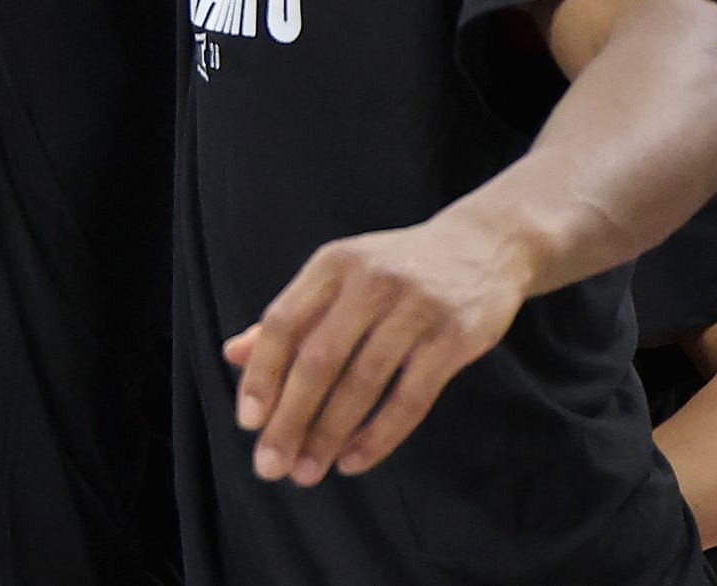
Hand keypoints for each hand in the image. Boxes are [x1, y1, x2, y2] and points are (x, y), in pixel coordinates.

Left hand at [225, 209, 534, 484]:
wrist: (485, 245)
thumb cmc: (395, 268)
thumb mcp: (339, 276)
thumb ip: (291, 315)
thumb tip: (232, 355)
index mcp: (332, 265)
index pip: (283, 323)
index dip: (262, 374)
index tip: (247, 423)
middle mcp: (370, 282)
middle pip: (319, 359)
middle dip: (291, 418)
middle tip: (271, 466)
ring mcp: (415, 309)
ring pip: (363, 383)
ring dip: (330, 434)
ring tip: (307, 472)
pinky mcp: (455, 337)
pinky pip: (412, 398)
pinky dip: (380, 435)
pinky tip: (354, 461)